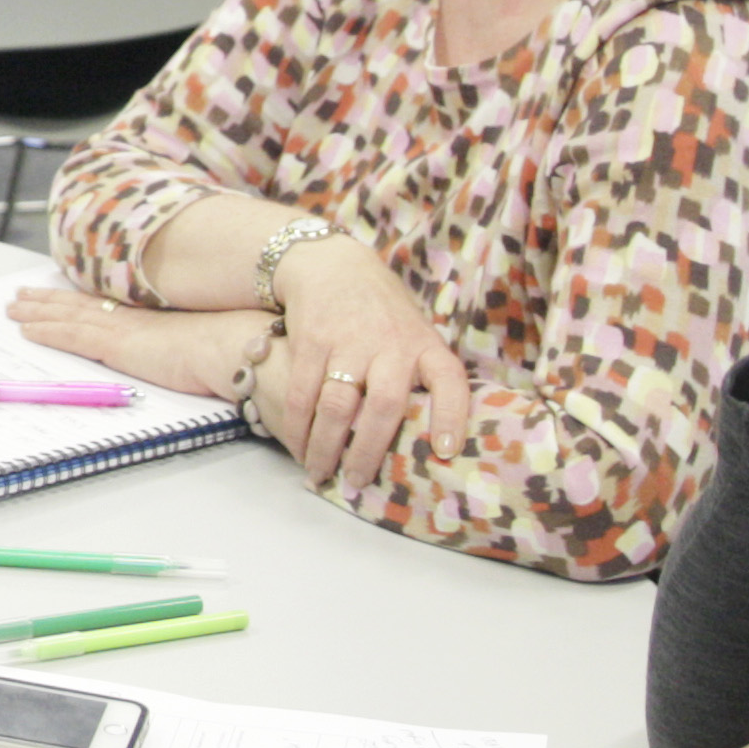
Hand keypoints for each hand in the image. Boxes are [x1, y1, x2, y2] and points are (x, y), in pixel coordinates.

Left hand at [0, 287, 275, 400]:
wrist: (243, 349)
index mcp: (155, 317)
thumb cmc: (239, 350)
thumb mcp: (211, 346)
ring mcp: (125, 329)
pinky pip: (73, 337)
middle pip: (81, 305)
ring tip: (15, 309)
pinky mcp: (120, 346)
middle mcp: (135, 318)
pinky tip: (28, 330)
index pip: (107, 305)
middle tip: (22, 296)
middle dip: (48, 301)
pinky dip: (48, 332)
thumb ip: (194, 348)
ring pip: (69, 317)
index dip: (79, 299)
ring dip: (39, 313)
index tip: (59, 292)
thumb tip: (197, 355)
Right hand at [262, 232, 471, 503]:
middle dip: (367, 452)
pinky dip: (298, 426)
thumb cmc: (382, 313)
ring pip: (336, 406)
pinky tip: (298, 447)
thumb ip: (422, 376)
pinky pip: (302, 393)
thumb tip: (432, 439)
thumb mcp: (415, 333)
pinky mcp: (312, 340)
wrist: (332, 265)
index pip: (449, 381)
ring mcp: (349, 342)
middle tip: (357, 482)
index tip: (445, 451)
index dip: (449, 417)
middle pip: (384, 407)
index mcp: (425, 346)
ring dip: (325, 447)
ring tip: (320, 474)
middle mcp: (391, 345)